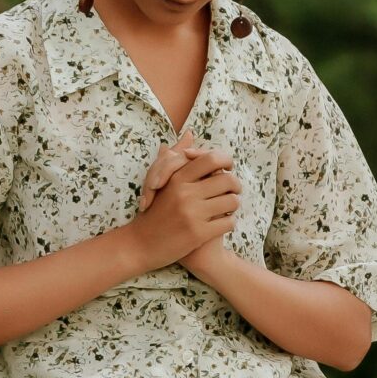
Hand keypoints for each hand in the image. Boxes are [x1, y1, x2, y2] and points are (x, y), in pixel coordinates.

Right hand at [129, 137, 237, 268]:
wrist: (140, 244)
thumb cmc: (153, 211)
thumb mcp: (161, 181)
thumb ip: (175, 157)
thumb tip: (190, 133)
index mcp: (177, 178)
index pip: (211, 159)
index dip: (226, 161)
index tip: (229, 168)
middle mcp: (185, 194)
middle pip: (228, 180)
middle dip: (236, 185)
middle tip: (235, 190)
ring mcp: (192, 214)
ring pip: (232, 202)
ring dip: (234, 205)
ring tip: (228, 207)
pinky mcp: (197, 234)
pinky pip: (228, 222)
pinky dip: (229, 222)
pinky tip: (222, 223)